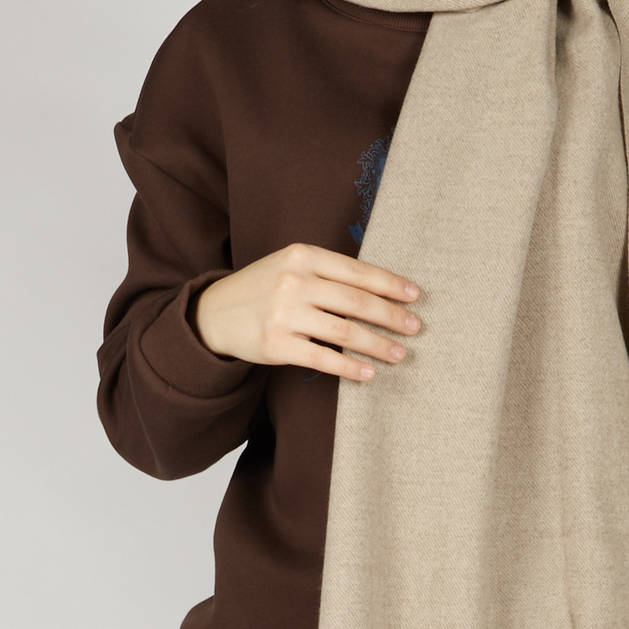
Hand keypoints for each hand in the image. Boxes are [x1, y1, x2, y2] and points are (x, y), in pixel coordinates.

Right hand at [194, 242, 420, 380]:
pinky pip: (323, 358)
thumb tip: (379, 289)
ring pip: (345, 331)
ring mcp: (285, 314)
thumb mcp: (290, 265)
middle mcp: (295, 281)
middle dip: (391, 316)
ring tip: (399, 354)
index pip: (357, 271)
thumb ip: (327, 272)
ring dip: (378, 344)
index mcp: (303, 256)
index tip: (414, 296)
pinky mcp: (277, 344)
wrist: (213, 313)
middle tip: (414, 327)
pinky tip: (369, 373)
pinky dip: (350, 366)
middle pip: (357, 301)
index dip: (390, 284)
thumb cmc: (262, 288)